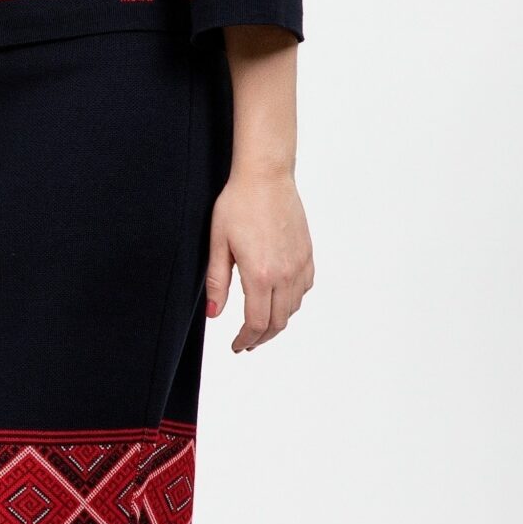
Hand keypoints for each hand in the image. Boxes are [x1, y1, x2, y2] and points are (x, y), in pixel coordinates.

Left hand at [205, 168, 313, 352]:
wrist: (266, 177)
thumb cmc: (237, 204)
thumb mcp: (218, 243)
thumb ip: (217, 282)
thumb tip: (215, 314)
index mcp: (260, 274)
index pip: (256, 323)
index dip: (246, 340)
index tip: (236, 346)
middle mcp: (284, 273)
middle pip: (278, 322)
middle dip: (261, 337)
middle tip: (247, 342)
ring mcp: (299, 264)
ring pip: (293, 308)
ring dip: (277, 321)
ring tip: (261, 324)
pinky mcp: (307, 254)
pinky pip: (305, 288)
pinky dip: (292, 301)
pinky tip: (279, 298)